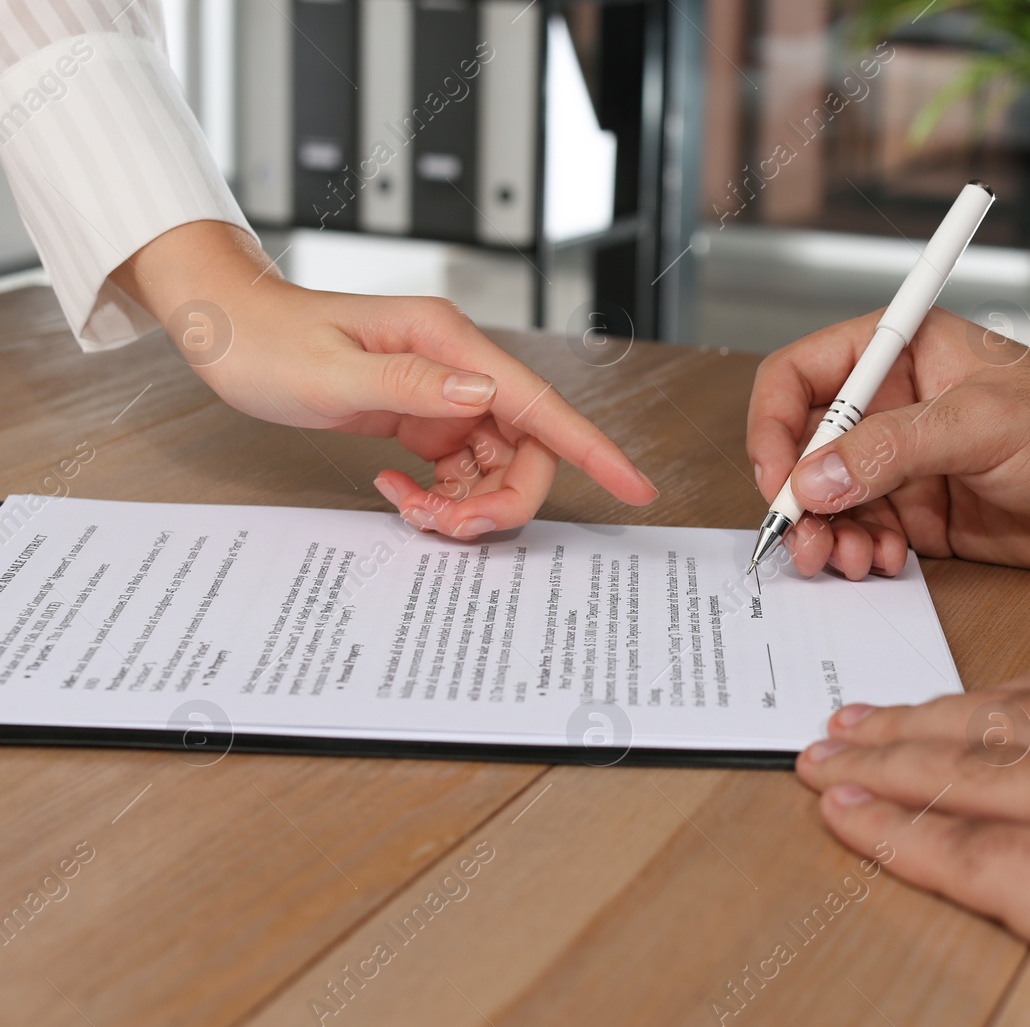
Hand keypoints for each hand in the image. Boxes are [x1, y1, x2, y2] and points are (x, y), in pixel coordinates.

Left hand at [112, 221, 655, 536]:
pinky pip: (463, 471)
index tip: (635, 484)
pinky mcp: (426, 418)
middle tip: (450, 527)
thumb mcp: (330, 369)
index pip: (539, 401)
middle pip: (526, 447)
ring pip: (496, 466)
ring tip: (412, 511)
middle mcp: (459, 366)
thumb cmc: (267, 340)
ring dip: (467, 505)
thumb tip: (483, 397)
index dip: (592, 447)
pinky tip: (401, 494)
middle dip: (502, 500)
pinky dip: (442, 497)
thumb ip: (411, 385)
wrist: (228, 330)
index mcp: (448, 341)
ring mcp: (445, 394)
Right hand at [746, 308, 1029, 579]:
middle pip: (805, 447)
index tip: (778, 478)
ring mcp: (908, 462)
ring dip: (828, 534)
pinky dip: (861, 553)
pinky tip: (882, 564)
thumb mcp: (984, 425)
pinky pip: (866, 533)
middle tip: (807, 540)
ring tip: (848, 561)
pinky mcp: (925, 513)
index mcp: (903, 351)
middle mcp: (896, 403)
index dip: (774, 424)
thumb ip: (893, 448)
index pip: (801, 374)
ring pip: (831, 499)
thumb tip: (814, 477)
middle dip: (798, 496)